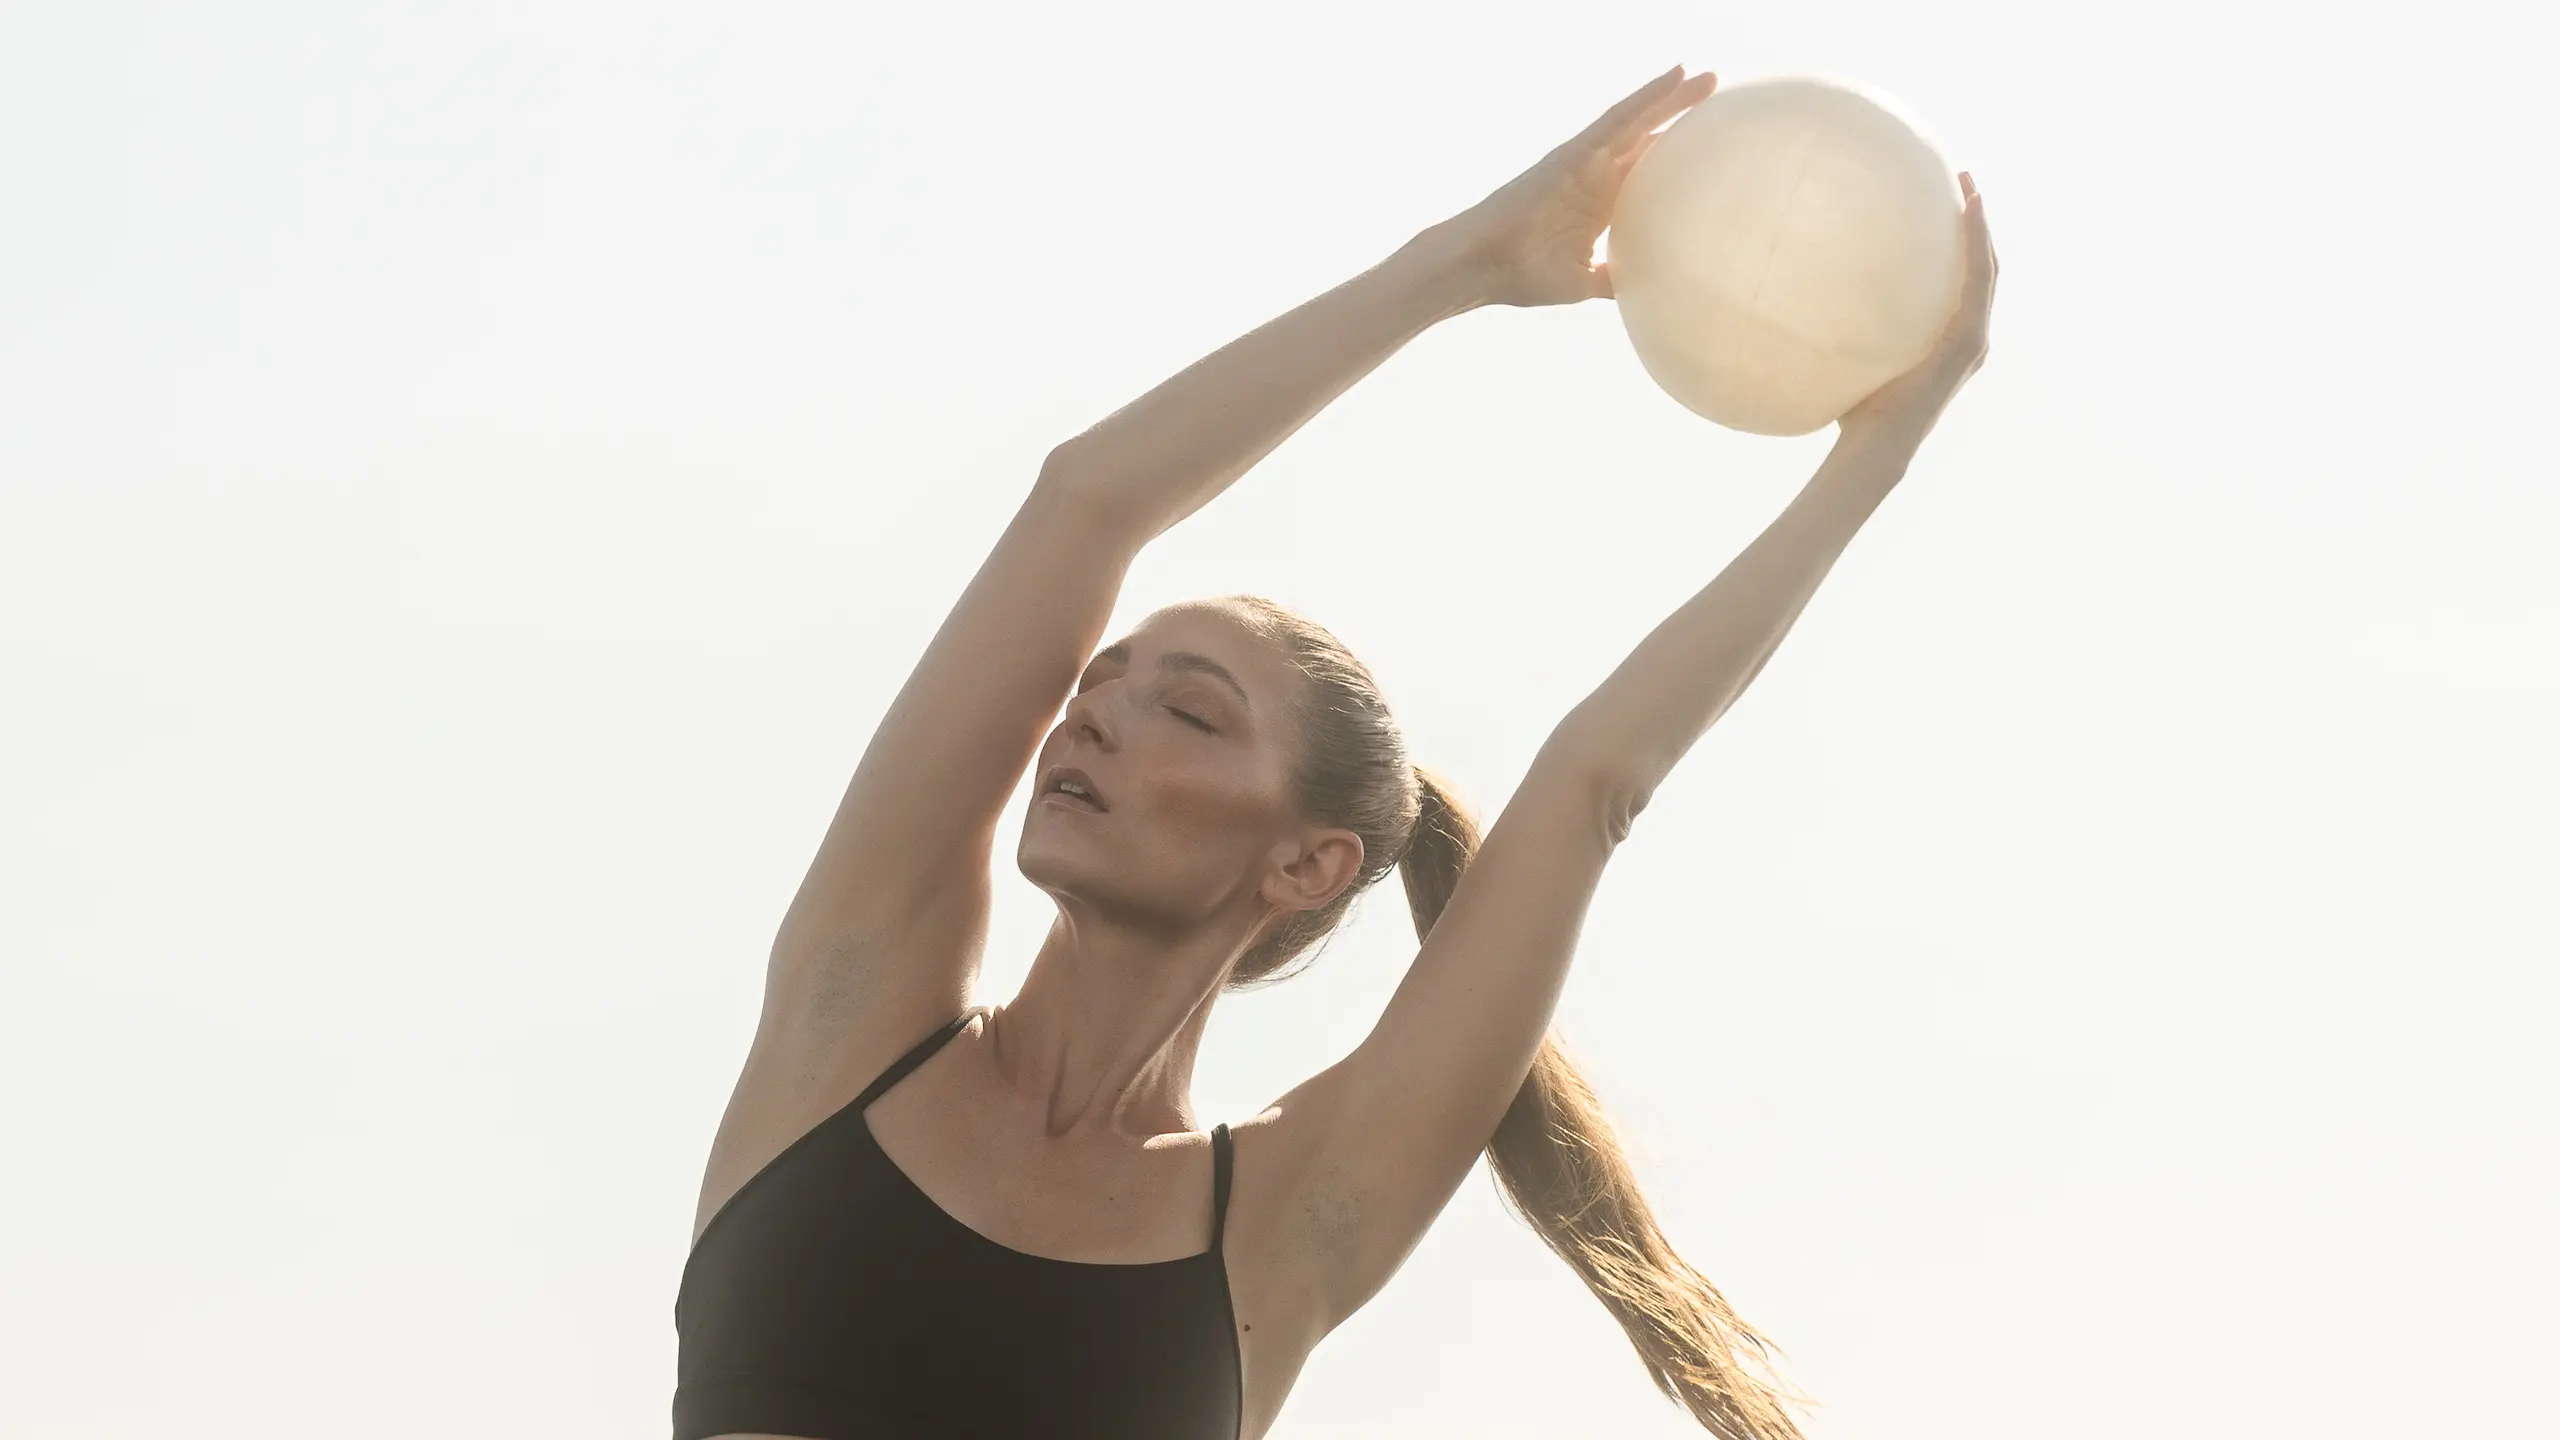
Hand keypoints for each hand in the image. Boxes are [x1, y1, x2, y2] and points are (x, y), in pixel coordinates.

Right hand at [1431, 65, 1718, 308]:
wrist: (1484, 266)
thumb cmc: (1522, 276)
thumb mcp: (1582, 282)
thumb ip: (1612, 279)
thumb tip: (1644, 295)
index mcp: (1600, 206)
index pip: (1647, 174)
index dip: (1677, 159)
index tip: (1713, 153)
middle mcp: (1597, 178)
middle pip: (1648, 140)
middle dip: (1681, 121)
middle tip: (1719, 100)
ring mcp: (1587, 161)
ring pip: (1639, 121)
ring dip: (1673, 98)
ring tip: (1709, 79)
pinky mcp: (1577, 152)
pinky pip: (1619, 118)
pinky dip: (1648, 97)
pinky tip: (1675, 78)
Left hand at [1840, 172, 1999, 444]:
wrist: (1872, 443)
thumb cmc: (1854, 410)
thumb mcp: (1852, 357)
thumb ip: (1843, 330)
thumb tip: (1798, 301)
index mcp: (1947, 342)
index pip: (1962, 284)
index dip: (1962, 245)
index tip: (1947, 207)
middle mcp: (1968, 339)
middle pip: (1982, 270)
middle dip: (1976, 225)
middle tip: (1963, 183)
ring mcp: (1972, 341)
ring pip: (1986, 269)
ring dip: (1981, 226)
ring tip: (1970, 187)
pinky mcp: (1968, 341)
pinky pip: (1977, 281)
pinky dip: (1977, 243)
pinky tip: (1969, 211)